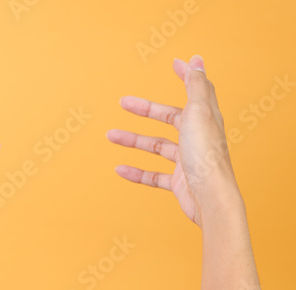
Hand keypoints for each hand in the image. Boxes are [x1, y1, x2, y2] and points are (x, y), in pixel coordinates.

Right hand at [107, 56, 242, 227]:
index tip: (174, 63)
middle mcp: (196, 137)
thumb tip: (197, 59)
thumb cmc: (206, 155)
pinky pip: (153, 174)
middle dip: (145, 110)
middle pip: (168, 118)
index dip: (186, 75)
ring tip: (111, 136)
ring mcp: (187, 160)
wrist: (210, 198)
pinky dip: (137, 172)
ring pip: (156, 146)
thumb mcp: (198, 113)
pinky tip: (121, 169)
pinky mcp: (179, 181)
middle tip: (124, 102)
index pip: (195, 90)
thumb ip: (195, 86)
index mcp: (204, 118)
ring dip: (133, 141)